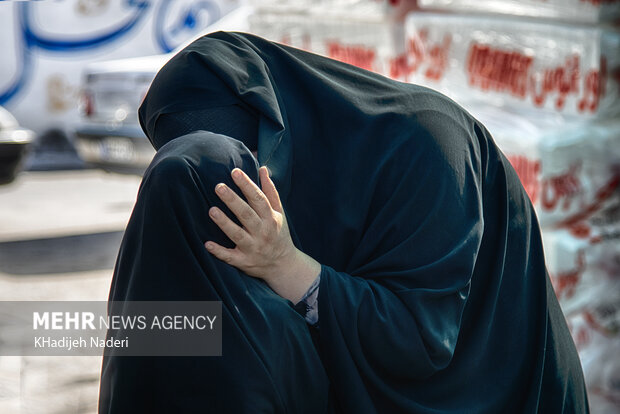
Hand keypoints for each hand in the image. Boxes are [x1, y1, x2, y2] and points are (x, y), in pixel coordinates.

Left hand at [205, 167, 319, 302]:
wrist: (283, 265)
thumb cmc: (278, 233)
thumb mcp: (279, 212)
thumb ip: (270, 191)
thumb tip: (263, 169)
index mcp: (270, 218)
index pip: (258, 199)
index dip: (247, 185)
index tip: (235, 172)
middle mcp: (262, 232)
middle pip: (246, 214)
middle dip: (233, 200)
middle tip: (218, 186)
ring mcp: (253, 248)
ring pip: (237, 234)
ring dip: (224, 223)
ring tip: (211, 210)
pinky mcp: (244, 262)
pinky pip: (230, 257)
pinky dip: (219, 252)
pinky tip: (207, 244)